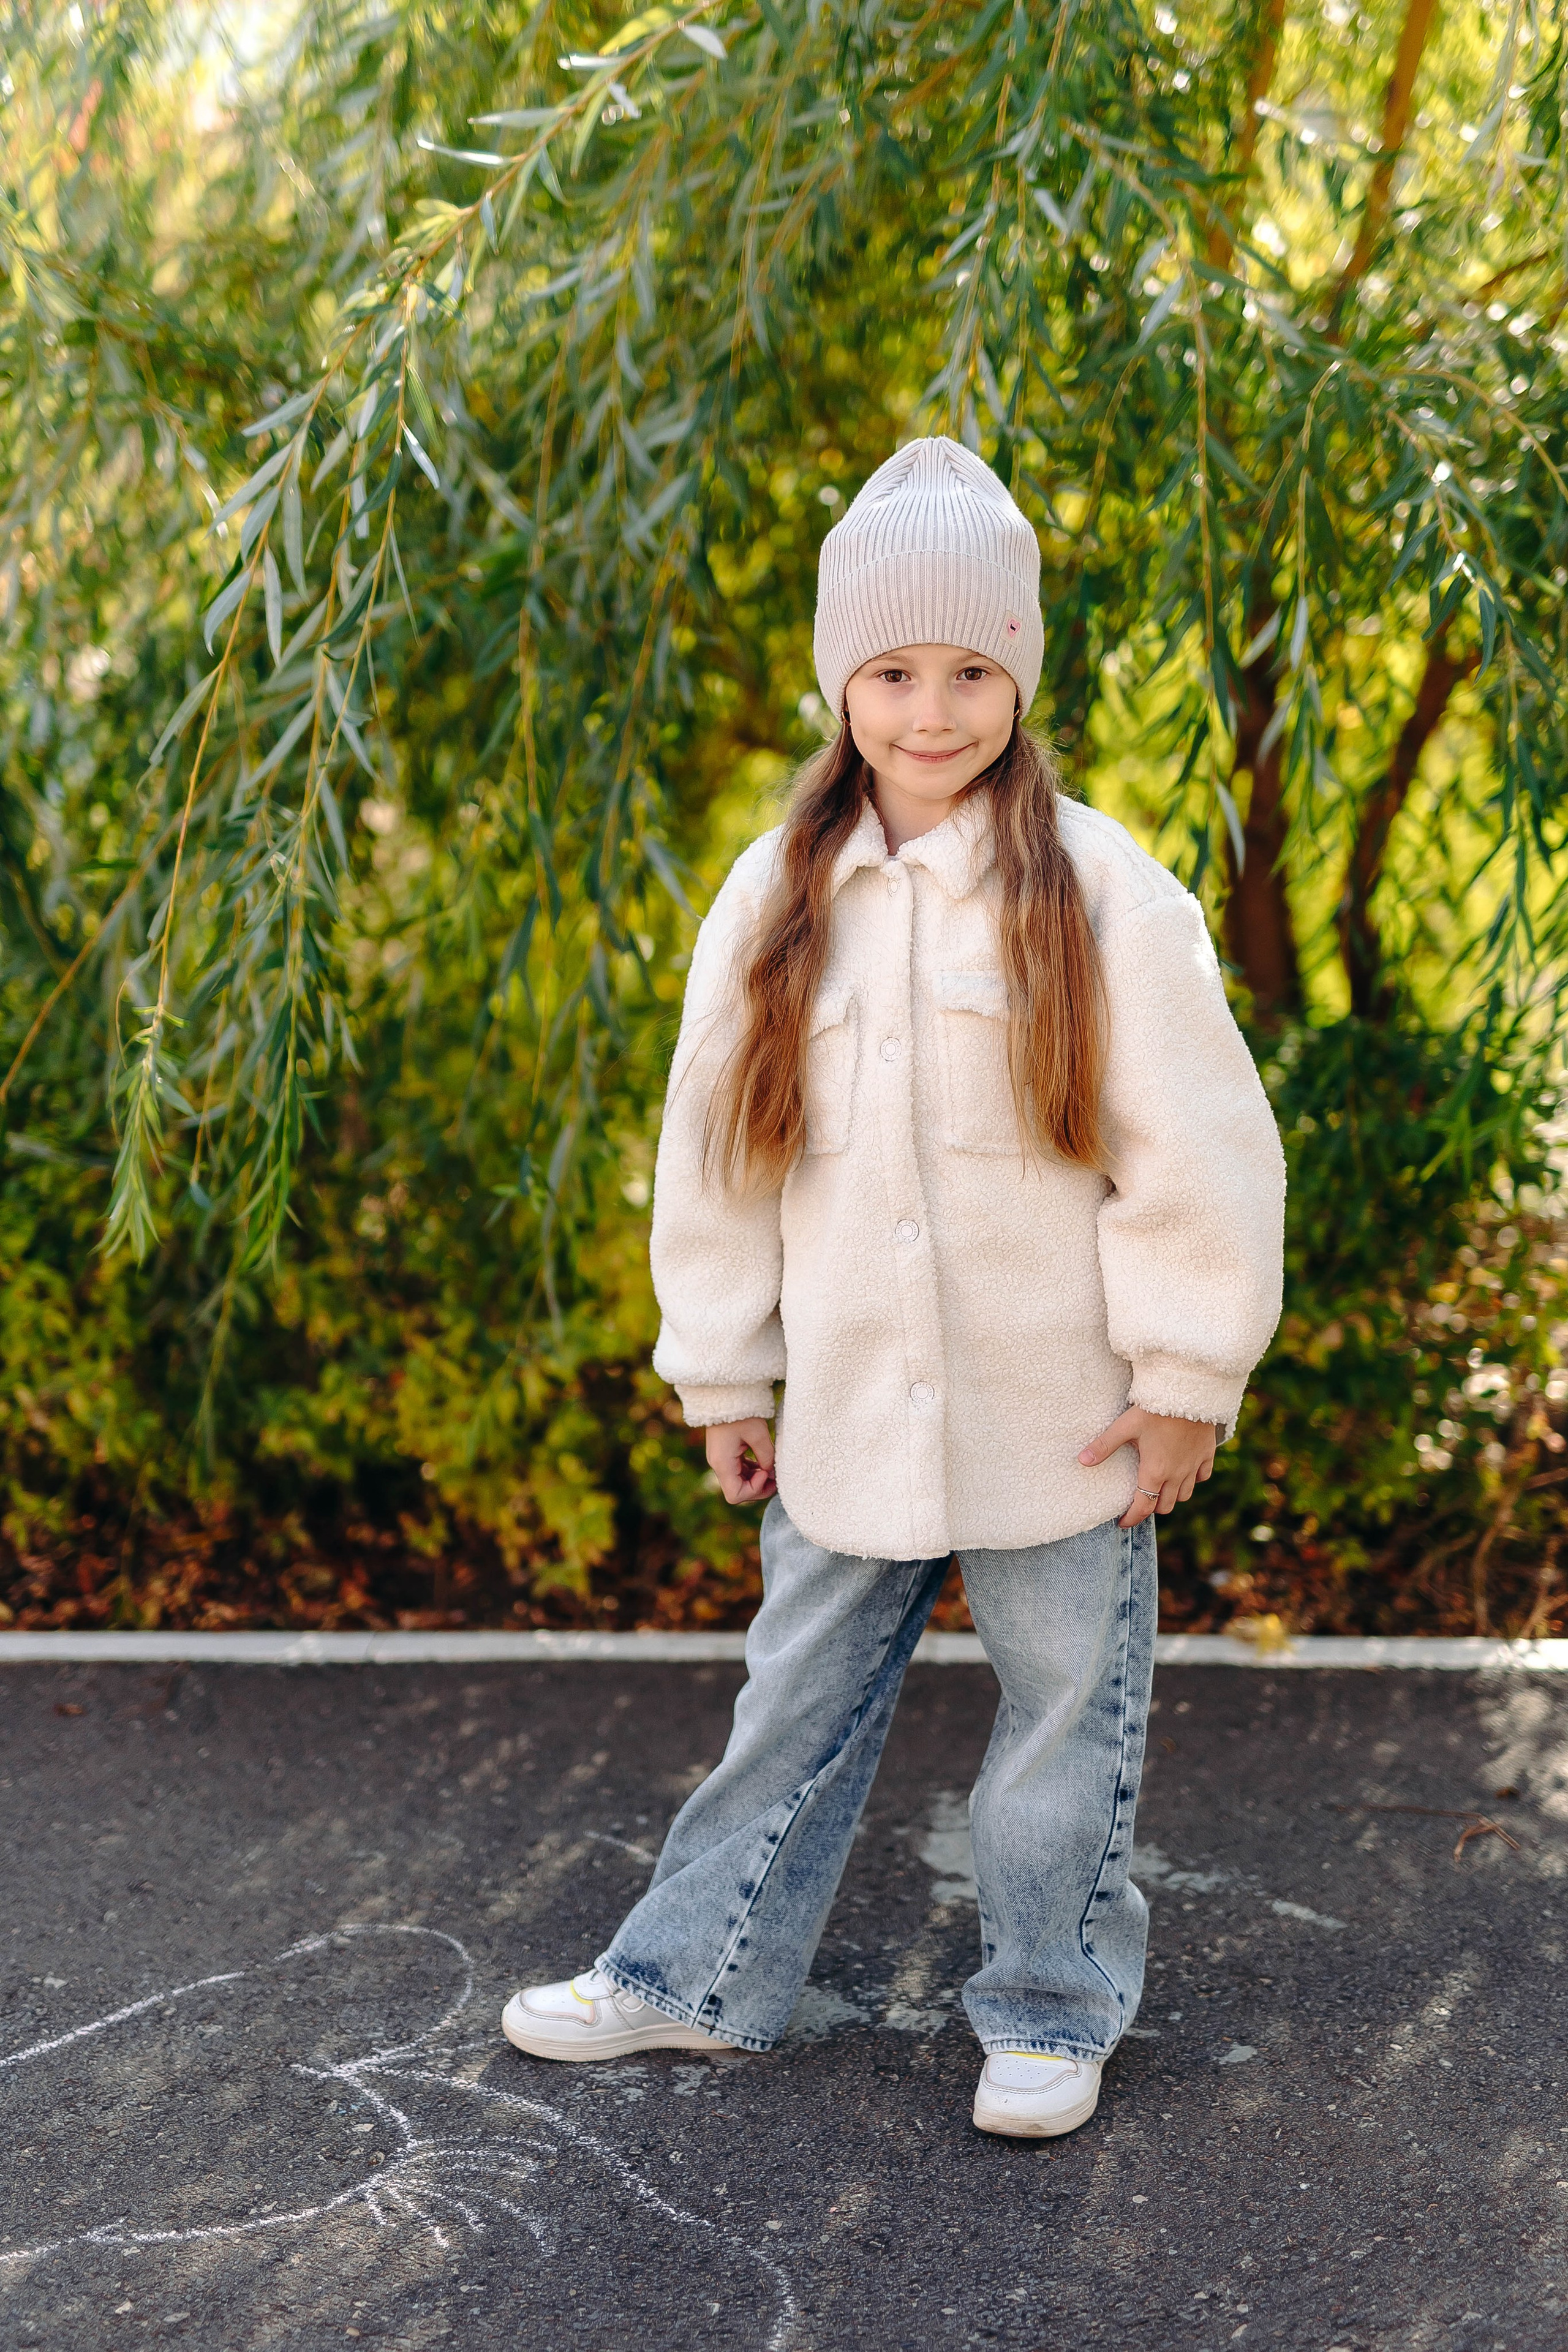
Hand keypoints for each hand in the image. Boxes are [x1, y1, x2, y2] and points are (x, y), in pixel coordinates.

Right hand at [705, 1418, 776, 1505]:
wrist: (724, 1393)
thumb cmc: (741, 1411)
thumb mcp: (759, 1434)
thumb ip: (767, 1456)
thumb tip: (771, 1472)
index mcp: (722, 1462)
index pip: (735, 1495)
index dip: (754, 1490)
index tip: (766, 1472)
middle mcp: (717, 1464)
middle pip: (737, 1491)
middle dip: (758, 1487)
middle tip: (776, 1478)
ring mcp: (720, 1459)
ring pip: (738, 1482)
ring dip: (755, 1479)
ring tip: (771, 1468)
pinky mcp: (724, 1453)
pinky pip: (737, 1470)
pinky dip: (751, 1470)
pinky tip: (762, 1461)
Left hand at [1078, 1408, 1217, 1529]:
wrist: (1190, 1391)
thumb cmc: (1155, 1408)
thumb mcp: (1125, 1425)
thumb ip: (1104, 1445)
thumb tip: (1081, 1461)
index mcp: (1155, 1471)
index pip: (1143, 1506)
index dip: (1132, 1518)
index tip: (1123, 1522)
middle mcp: (1177, 1474)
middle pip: (1164, 1505)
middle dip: (1150, 1507)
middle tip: (1138, 1501)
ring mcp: (1194, 1465)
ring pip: (1184, 1495)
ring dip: (1170, 1497)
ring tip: (1158, 1489)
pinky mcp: (1207, 1454)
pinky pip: (1201, 1477)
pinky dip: (1191, 1481)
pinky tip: (1183, 1473)